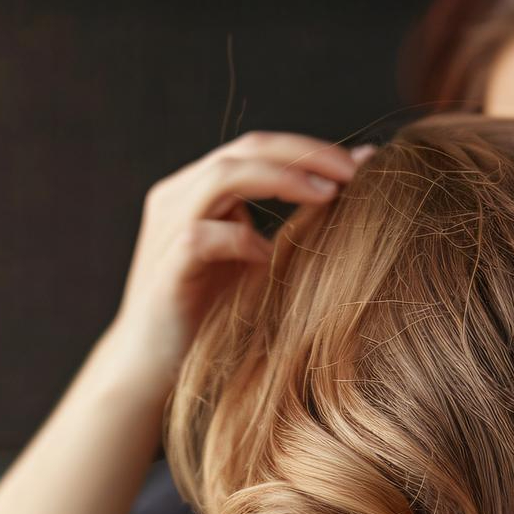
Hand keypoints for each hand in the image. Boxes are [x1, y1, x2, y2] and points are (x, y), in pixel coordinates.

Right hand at [105, 132, 371, 394]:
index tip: (361, 164)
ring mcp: (166, 230)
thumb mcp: (255, 257)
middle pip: (244, 149)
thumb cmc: (211, 312)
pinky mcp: (165, 270)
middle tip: (355, 171)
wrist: (151, 365)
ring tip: (328, 196)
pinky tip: (269, 259)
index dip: (308, 149)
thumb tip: (355, 184)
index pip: (256, 147)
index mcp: (196, 189)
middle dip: (305, 155)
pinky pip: (201, 237)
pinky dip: (241, 241)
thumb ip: (290, 221)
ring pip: (222, 177)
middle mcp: (176, 198)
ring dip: (282, 180)